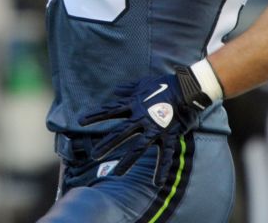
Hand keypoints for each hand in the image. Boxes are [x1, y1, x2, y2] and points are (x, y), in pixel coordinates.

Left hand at [76, 67, 210, 185]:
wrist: (188, 89)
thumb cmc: (165, 85)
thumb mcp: (144, 84)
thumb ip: (129, 89)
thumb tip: (117, 90)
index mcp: (134, 105)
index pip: (110, 111)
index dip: (95, 116)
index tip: (80, 121)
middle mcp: (142, 118)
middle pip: (120, 133)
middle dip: (107, 144)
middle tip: (94, 156)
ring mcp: (155, 129)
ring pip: (138, 148)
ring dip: (127, 161)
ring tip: (117, 174)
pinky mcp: (169, 136)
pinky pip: (165, 155)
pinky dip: (161, 169)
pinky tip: (157, 183)